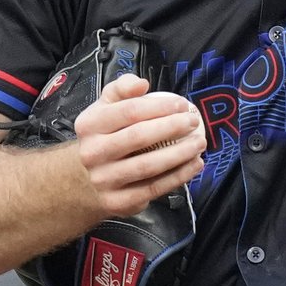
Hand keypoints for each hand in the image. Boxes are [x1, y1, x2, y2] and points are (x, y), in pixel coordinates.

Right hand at [70, 73, 205, 217]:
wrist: (86, 179)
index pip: (128, 111)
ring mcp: (104, 180)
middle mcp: (92, 153)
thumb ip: (122, 88)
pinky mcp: (118, 201)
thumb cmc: (106, 135)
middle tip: (193, 122)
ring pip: (147, 166)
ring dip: (179, 154)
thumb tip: (142, 84)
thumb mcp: (106, 107)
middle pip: (138, 137)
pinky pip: (153, 188)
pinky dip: (178, 176)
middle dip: (171, 128)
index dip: (159, 107)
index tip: (182, 105)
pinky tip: (195, 164)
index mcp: (89, 125)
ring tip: (199, 143)